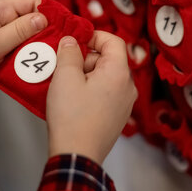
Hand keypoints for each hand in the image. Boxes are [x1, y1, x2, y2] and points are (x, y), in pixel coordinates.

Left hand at [0, 0, 46, 87]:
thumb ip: (20, 31)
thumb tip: (44, 18)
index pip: (34, 1)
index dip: (48, 15)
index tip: (58, 34)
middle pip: (31, 13)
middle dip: (42, 31)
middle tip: (50, 49)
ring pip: (25, 26)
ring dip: (32, 41)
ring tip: (40, 56)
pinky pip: (16, 35)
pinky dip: (22, 46)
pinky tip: (25, 59)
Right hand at [46, 31, 137, 164]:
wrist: (77, 155)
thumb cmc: (72, 117)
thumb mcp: (65, 77)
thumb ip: (69, 52)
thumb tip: (71, 41)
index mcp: (119, 73)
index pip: (113, 41)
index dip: (93, 35)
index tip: (74, 39)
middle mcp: (127, 87)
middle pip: (109, 59)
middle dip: (85, 57)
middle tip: (63, 64)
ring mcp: (124, 104)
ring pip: (105, 77)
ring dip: (85, 74)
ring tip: (64, 83)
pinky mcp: (116, 117)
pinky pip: (105, 93)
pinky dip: (90, 90)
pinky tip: (72, 99)